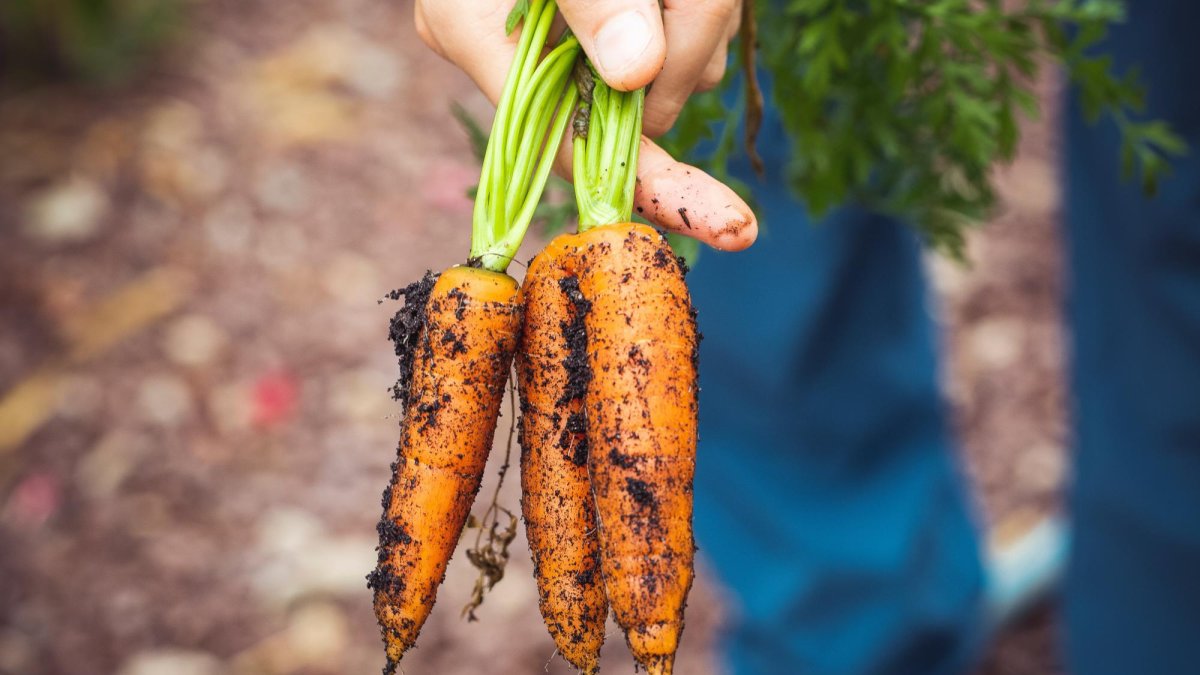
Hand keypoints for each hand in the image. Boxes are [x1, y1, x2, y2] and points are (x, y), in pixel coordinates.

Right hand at [415, 0, 756, 250]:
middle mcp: (520, 52)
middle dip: (691, 45)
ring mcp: (572, 42)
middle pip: (641, 105)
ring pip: (678, 71)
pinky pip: (689, 39)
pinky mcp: (616, 25)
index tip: (727, 223)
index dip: (652, 185)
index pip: (570, 146)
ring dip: (704, 14)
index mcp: (474, 32)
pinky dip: (703, 7)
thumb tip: (636, 73)